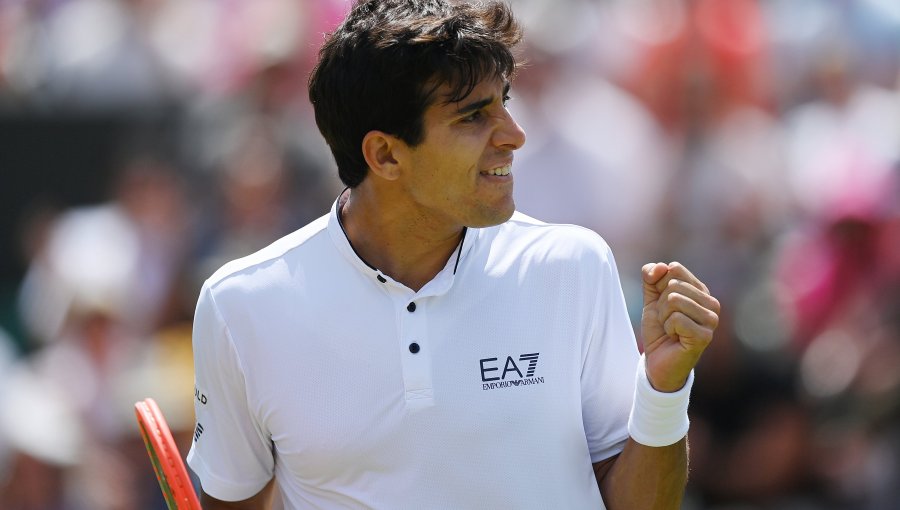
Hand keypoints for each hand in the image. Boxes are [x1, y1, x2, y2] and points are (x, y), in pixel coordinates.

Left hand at [641, 262, 719, 391]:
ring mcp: (711, 320)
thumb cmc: (659, 329)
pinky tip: (675, 337)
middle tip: (667, 320)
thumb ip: (651, 277)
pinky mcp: (705, 336)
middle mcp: (711, 303)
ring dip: (664, 317)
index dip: (658, 285)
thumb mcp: (651, 298)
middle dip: (660, 304)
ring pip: (674, 300)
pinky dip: (668, 328)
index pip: (675, 269)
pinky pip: (676, 319)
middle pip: (673, 285)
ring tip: (671, 329)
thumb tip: (661, 266)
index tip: (662, 303)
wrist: (657, 360)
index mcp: (701, 291)